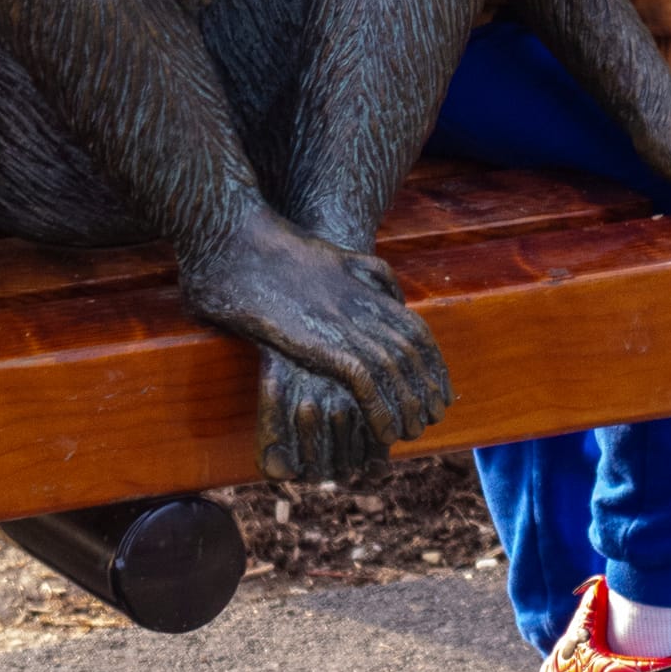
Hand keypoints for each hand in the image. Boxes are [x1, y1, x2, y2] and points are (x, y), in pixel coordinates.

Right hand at [187, 208, 453, 468]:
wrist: (233, 240)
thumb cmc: (267, 249)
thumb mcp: (331, 253)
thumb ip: (363, 269)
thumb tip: (388, 289)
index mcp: (364, 286)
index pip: (416, 330)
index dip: (432, 363)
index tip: (437, 388)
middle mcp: (361, 305)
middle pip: (412, 353)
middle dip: (427, 387)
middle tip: (433, 415)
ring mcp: (343, 322)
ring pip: (395, 370)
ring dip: (409, 405)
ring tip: (413, 431)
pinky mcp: (322, 339)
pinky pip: (366, 381)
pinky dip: (382, 409)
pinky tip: (386, 432)